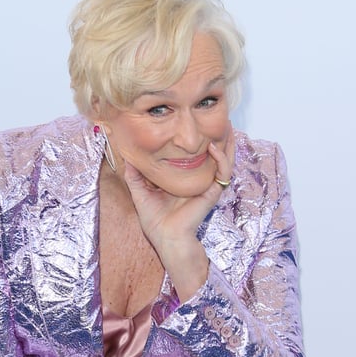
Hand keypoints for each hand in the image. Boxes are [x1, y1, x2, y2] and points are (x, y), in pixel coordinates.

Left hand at [123, 127, 234, 300]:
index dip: (200, 141)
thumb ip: (134, 176)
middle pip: (214, 155)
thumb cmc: (155, 221)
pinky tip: (214, 147)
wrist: (166, 237)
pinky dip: (221, 159)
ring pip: (224, 160)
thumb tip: (127, 157)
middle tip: (220, 118)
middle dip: (220, 137)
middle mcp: (199, 181)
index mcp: (184, 180)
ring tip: (228, 125)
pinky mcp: (212, 192)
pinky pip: (223, 172)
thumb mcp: (140, 193)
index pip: (196, 156)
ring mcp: (207, 185)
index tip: (196, 124)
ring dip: (228, 143)